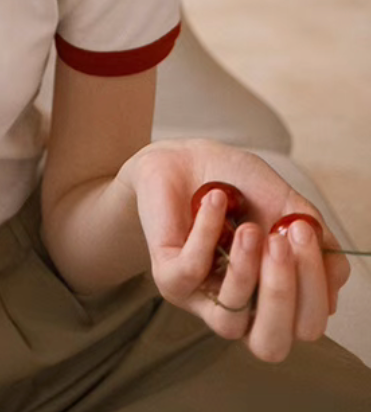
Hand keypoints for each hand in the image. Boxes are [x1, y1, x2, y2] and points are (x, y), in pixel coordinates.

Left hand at [119, 138, 350, 361]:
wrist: (188, 158)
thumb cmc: (241, 186)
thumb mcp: (288, 206)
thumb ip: (315, 239)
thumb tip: (334, 274)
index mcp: (276, 298)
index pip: (306, 325)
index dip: (313, 289)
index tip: (304, 231)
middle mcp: (241, 309)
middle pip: (271, 345)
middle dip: (283, 294)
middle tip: (280, 241)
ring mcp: (203, 299)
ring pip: (230, 324)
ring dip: (244, 271)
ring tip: (248, 227)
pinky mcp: (170, 279)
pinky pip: (192, 272)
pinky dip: (207, 234)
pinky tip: (214, 201)